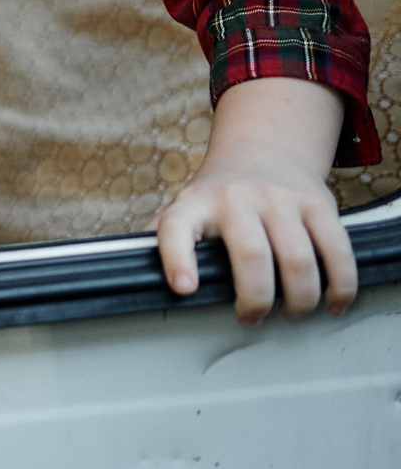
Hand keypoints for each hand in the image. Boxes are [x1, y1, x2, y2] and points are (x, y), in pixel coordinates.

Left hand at [154, 78, 354, 322]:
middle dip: (256, 298)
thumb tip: (128, 275)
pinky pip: (336, 250)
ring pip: (298, 259)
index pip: (176, 227)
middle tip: (252, 317)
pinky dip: (340, 285)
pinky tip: (333, 302)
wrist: (263, 151)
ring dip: (300, 299)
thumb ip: (164, 240)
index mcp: (194, 204)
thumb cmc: (218, 196)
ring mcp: (280, 199)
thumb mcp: (185, 209)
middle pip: (251, 255)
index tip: (183, 288)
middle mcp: (236, 198)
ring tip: (292, 312)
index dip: (177, 258)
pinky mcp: (318, 205)